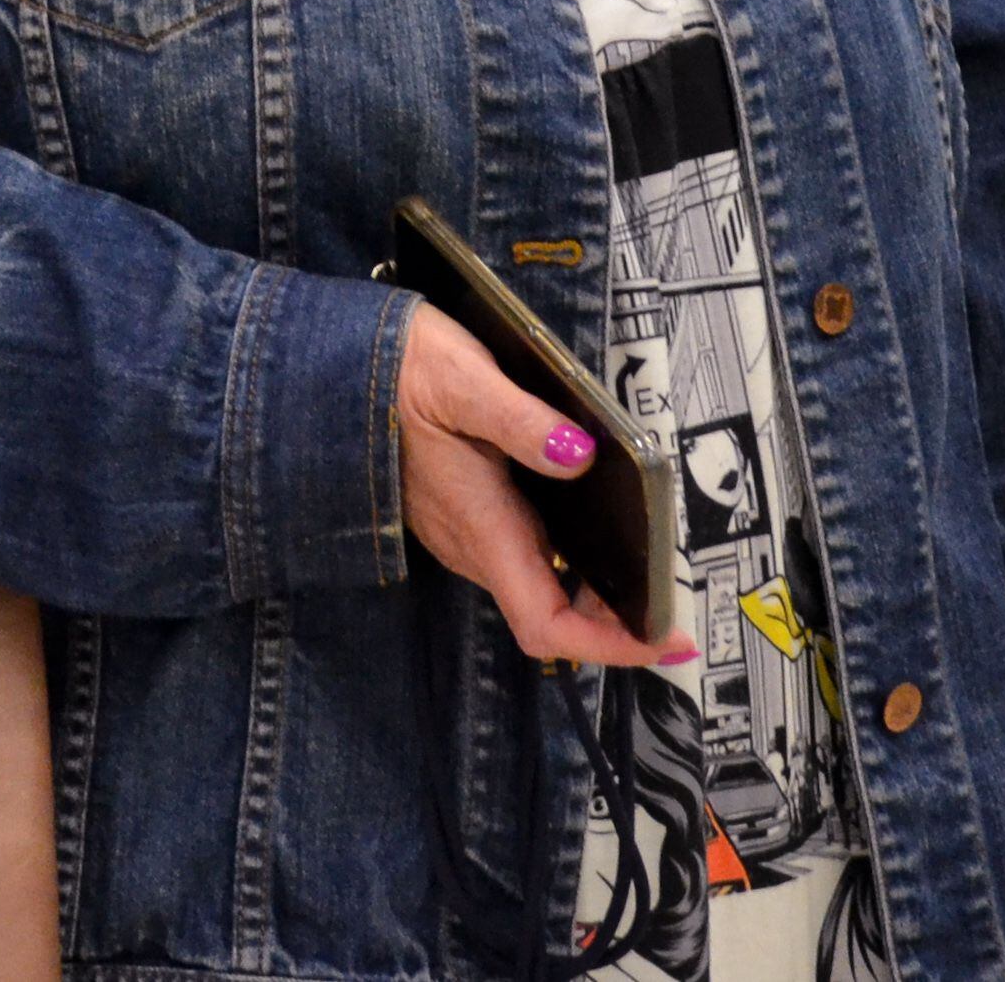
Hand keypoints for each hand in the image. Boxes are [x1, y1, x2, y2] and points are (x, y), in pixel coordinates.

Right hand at [397, 305, 683, 673]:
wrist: (330, 359)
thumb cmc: (396, 367)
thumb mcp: (463, 380)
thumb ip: (522, 421)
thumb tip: (580, 454)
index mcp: (481, 526)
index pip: (547, 625)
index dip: (610, 646)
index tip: (666, 637)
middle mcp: (472, 542)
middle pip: (551, 613)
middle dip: (615, 620)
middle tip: (674, 596)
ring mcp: (462, 528)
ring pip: (537, 583)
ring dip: (593, 589)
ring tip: (648, 561)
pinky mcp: (460, 506)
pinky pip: (520, 551)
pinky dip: (567, 556)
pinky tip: (594, 521)